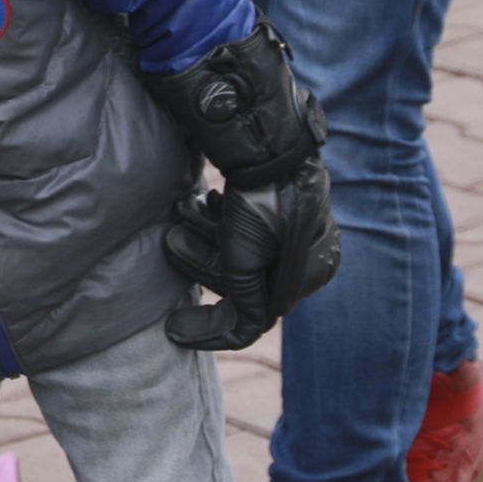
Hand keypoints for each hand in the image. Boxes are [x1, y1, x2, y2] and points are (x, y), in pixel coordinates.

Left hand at [163, 158, 341, 350]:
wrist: (263, 146)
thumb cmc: (260, 210)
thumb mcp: (247, 269)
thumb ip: (243, 309)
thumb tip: (229, 335)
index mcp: (312, 273)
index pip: (252, 318)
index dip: (208, 328)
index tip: (171, 328)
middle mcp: (301, 251)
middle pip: (234, 278)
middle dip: (197, 260)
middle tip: (170, 240)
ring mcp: (283, 223)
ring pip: (225, 248)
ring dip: (198, 232)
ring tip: (184, 210)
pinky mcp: (263, 198)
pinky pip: (226, 223)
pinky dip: (209, 217)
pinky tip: (199, 200)